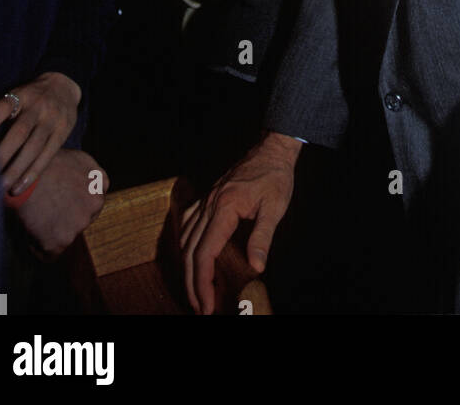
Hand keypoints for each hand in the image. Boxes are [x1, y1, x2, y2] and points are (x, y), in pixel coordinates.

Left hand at [0, 71, 81, 194]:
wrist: (64, 87)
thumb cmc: (30, 98)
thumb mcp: (18, 96)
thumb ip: (3, 112)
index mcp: (22, 95)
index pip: (4, 108)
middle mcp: (38, 106)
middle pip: (19, 132)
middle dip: (3, 155)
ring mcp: (53, 119)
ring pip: (34, 147)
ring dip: (17, 169)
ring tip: (2, 186)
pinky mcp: (63, 131)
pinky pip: (48, 155)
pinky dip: (33, 172)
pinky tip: (21, 186)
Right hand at [15, 148, 108, 257]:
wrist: (25, 175)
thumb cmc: (43, 162)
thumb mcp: (75, 158)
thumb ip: (88, 173)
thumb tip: (88, 186)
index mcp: (100, 182)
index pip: (93, 200)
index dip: (75, 203)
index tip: (61, 202)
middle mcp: (96, 203)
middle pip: (82, 218)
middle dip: (66, 218)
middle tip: (45, 211)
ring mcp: (80, 223)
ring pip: (67, 235)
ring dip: (53, 232)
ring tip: (35, 219)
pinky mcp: (62, 240)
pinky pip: (50, 254)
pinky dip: (39, 249)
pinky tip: (30, 236)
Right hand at [181, 132, 300, 314]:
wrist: (270, 150)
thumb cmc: (275, 177)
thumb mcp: (275, 207)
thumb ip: (263, 237)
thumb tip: (256, 267)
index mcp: (224, 208)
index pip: (205, 252)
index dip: (203, 282)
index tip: (207, 304)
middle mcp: (209, 205)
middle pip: (190, 251)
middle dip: (192, 284)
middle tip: (200, 309)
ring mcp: (205, 200)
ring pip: (184, 239)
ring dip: (186, 268)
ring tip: (195, 291)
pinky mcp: (206, 198)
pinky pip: (186, 224)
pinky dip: (184, 245)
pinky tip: (188, 256)